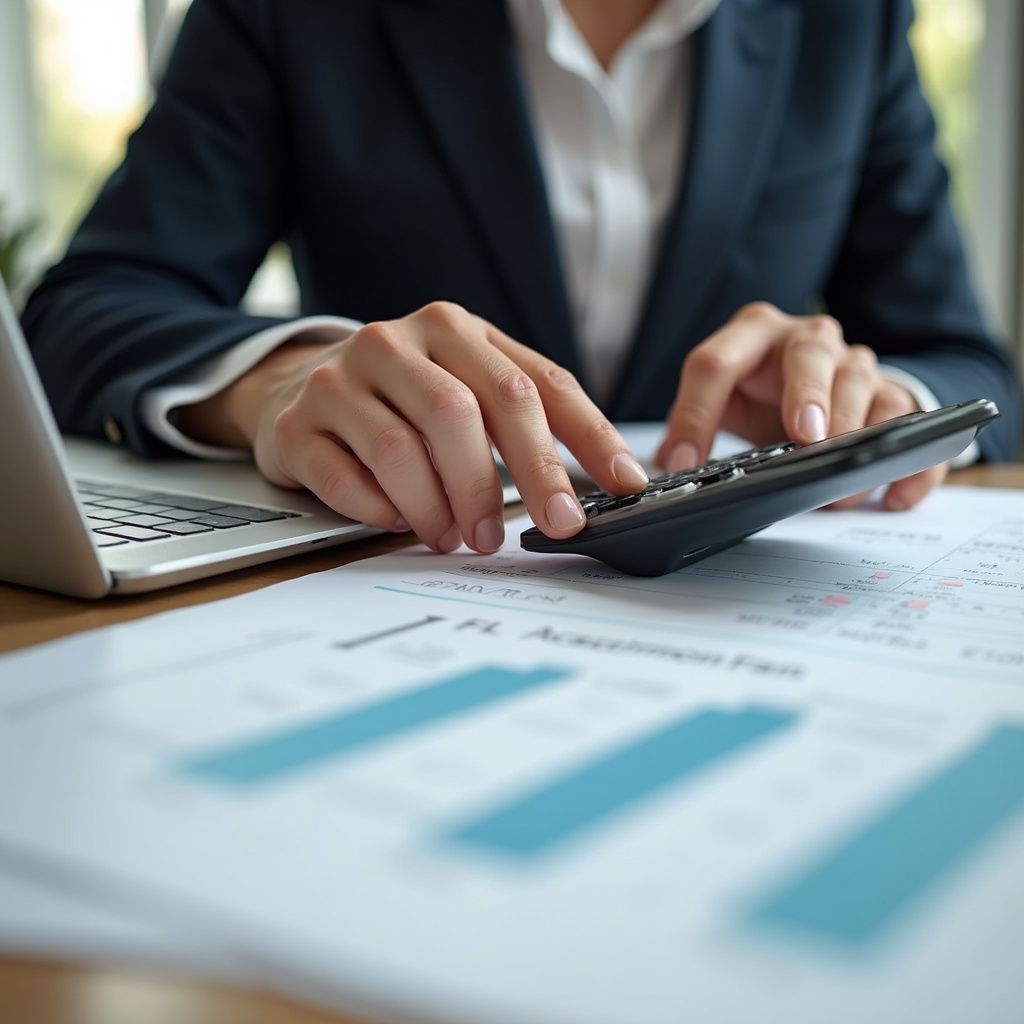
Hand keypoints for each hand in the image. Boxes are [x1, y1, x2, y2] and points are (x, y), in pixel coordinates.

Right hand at [180, 302, 648, 551]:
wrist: (296, 388)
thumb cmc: (404, 397)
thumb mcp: (468, 386)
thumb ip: (527, 418)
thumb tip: (607, 481)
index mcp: (455, 330)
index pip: (534, 383)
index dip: (587, 439)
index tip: (625, 488)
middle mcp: (396, 342)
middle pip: (466, 414)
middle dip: (510, 484)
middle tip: (536, 531)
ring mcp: (339, 380)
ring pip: (403, 451)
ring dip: (442, 509)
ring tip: (459, 538)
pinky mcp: (297, 424)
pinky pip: (348, 480)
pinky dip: (383, 513)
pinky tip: (401, 522)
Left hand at [654, 302, 946, 509]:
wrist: (823, 385)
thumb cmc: (764, 393)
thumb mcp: (724, 400)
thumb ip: (694, 424)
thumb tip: (665, 467)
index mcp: (751, 335)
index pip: (715, 363)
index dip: (695, 414)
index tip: (684, 463)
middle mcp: (807, 339)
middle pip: (810, 353)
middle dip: (808, 393)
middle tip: (805, 438)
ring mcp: (854, 363)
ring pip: (863, 382)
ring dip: (854, 431)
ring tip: (838, 479)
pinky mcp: (896, 393)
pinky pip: (912, 421)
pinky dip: (908, 461)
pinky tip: (891, 496)